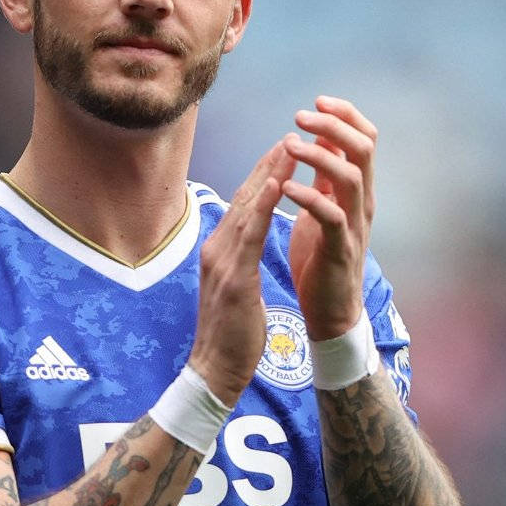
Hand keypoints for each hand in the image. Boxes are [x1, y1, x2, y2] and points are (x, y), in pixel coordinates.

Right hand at [187, 141, 295, 404]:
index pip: (243, 207)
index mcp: (219, 252)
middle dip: (267, 166)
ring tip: (289, 148)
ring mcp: (222, 263)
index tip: (281, 152)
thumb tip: (247, 247)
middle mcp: (217, 250)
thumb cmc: (232, 334)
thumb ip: (239, 263)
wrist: (216, 370)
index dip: (261, 178)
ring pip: (247, 209)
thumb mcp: (236, 289)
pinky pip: (251, 237)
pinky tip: (276, 186)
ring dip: (269, 176)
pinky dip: (262, 208)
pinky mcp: (234, 280)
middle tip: (289, 136)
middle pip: (244, 199)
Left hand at [283, 96, 376, 339]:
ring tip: (290, 145)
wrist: (330, 309)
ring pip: (352, 178)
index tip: (319, 100)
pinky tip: (287, 189)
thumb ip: (325, 173)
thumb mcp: (323, 205)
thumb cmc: (321, 255)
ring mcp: (354, 226)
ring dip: (320, 157)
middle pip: (364, 150)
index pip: (364, 139)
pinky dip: (310, 198)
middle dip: (334, 126)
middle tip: (302, 114)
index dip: (345, 116)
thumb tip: (321, 133)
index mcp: (357, 189)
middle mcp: (362, 203)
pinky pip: (331, 216)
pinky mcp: (340, 249)